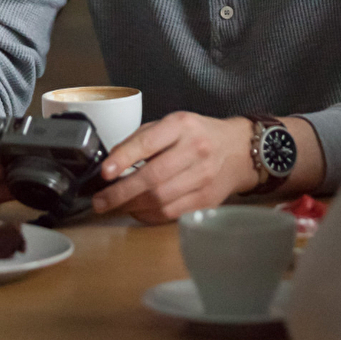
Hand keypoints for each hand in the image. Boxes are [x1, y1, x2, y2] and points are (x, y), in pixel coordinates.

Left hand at [90, 112, 257, 223]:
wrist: (239, 150)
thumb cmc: (198, 134)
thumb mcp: (172, 124)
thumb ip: (142, 138)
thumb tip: (112, 162)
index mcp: (182, 125)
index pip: (148, 142)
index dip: (124, 158)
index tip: (105, 172)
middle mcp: (195, 150)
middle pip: (153, 177)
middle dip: (121, 192)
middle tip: (100, 201)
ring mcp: (204, 177)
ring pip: (161, 199)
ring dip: (132, 206)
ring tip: (114, 206)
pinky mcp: (207, 200)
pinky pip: (171, 213)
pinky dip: (149, 215)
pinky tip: (136, 211)